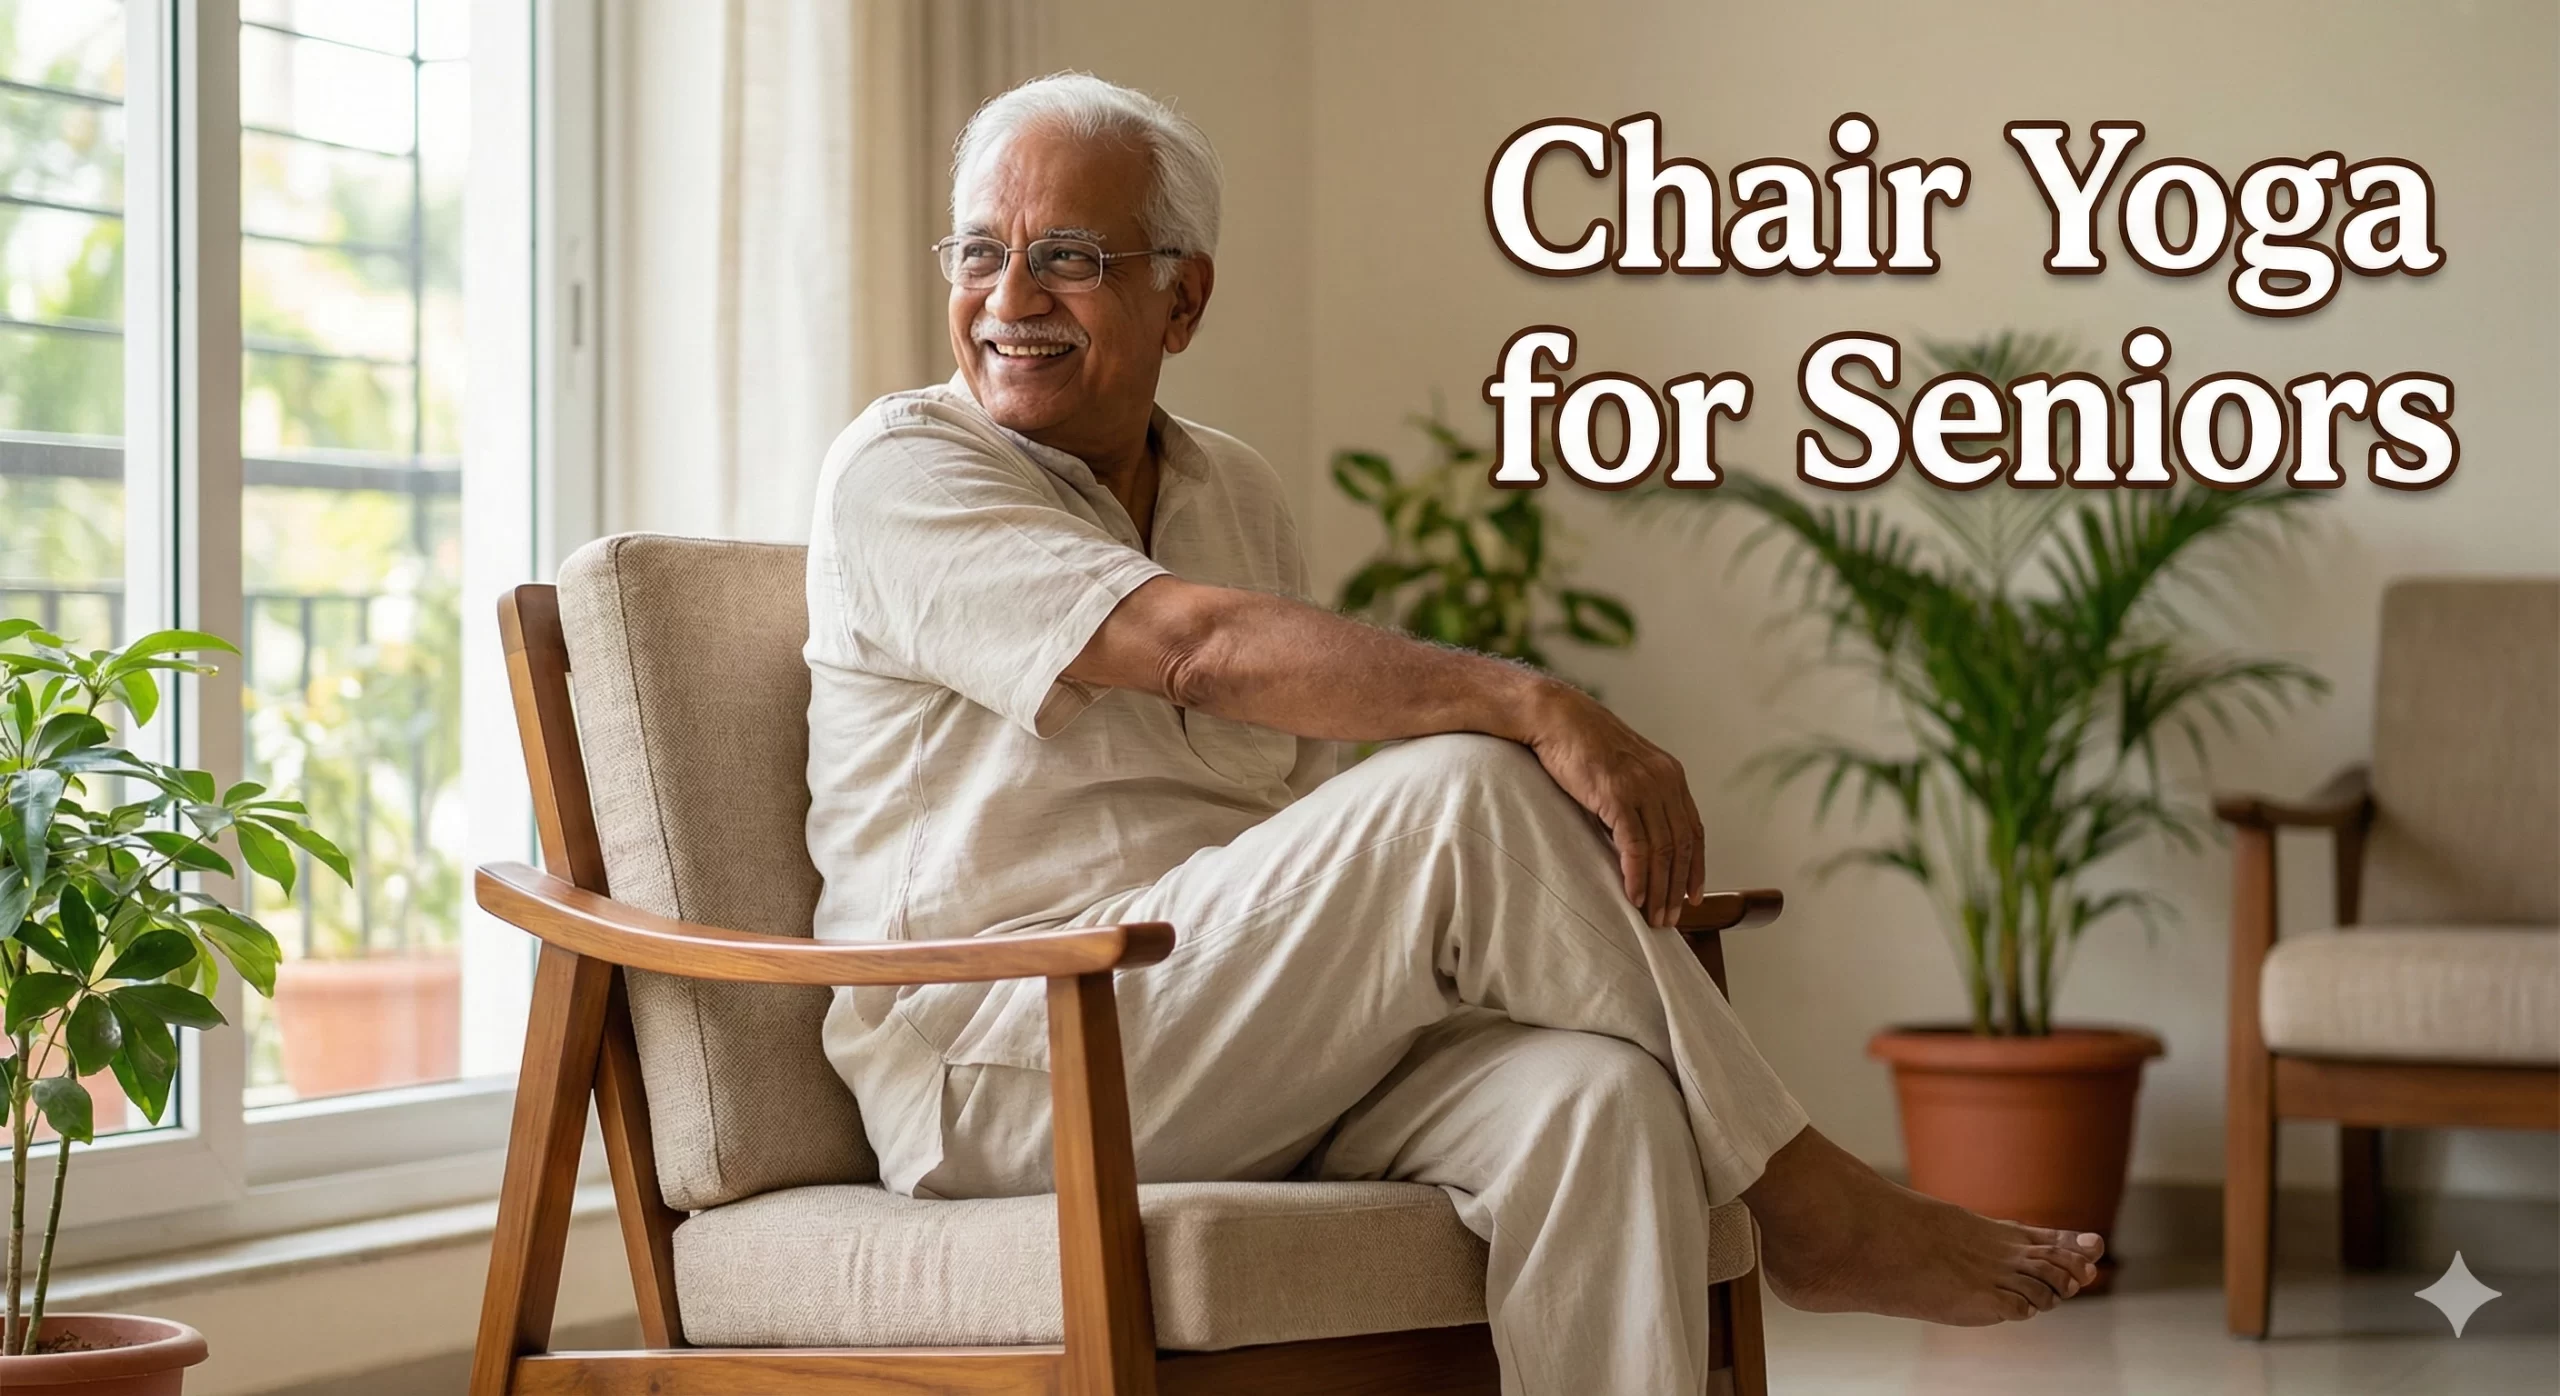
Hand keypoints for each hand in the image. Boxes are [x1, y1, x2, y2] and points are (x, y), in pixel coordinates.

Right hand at [1519, 684, 1704, 926]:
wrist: (1556, 717)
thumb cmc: (1581, 746)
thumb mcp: (1621, 772)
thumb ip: (1637, 800)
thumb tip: (1636, 842)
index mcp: (1670, 775)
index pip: (1693, 830)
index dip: (1696, 868)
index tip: (1692, 897)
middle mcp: (1664, 781)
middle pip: (1681, 846)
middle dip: (1677, 887)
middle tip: (1669, 919)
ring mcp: (1643, 787)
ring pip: (1662, 850)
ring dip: (1659, 889)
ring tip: (1653, 917)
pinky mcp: (1618, 795)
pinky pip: (1636, 846)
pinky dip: (1637, 876)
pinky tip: (1633, 897)